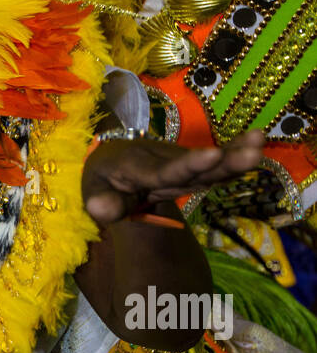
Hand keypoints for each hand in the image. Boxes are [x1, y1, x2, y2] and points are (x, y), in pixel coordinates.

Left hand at [82, 129, 263, 226]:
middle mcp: (162, 159)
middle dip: (224, 160)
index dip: (188, 165)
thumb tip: (102, 210)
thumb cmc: (102, 180)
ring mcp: (178, 161)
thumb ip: (100, 204)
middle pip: (194, 165)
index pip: (163, 171)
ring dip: (235, 155)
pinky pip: (214, 163)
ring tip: (260, 143)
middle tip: (254, 151)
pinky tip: (257, 142)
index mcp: (136, 166)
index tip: (213, 155)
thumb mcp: (92, 194)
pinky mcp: (191, 165)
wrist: (111, 159)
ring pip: (209, 163)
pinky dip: (233, 153)